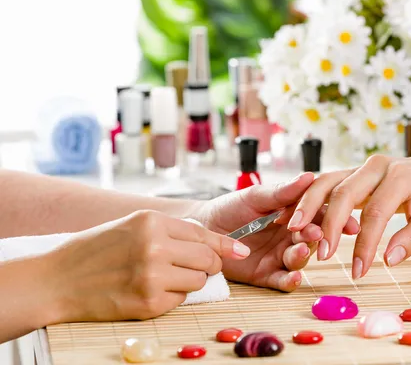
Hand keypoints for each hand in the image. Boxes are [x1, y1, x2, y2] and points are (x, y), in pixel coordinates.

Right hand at [45, 210, 248, 322]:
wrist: (56, 279)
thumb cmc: (96, 250)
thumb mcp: (133, 225)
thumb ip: (171, 231)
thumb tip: (211, 243)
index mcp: (152, 221)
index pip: (203, 234)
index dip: (225, 245)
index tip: (240, 250)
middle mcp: (155, 247)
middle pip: (208, 260)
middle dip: (206, 265)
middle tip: (191, 266)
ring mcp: (152, 277)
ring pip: (198, 281)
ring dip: (187, 281)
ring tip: (160, 276)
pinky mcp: (148, 303)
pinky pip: (179, 301)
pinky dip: (170, 298)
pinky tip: (146, 290)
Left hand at [196, 173, 359, 291]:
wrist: (203, 228)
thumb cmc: (229, 208)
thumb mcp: (256, 197)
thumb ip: (282, 192)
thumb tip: (309, 176)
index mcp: (293, 214)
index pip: (318, 215)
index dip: (334, 219)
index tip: (347, 222)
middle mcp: (291, 236)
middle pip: (312, 238)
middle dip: (317, 237)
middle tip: (316, 234)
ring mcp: (280, 256)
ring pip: (300, 258)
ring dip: (303, 255)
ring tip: (301, 250)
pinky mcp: (267, 275)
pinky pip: (283, 280)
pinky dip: (291, 280)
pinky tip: (295, 277)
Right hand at [288, 154, 410, 278]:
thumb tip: (387, 260)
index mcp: (400, 177)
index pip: (375, 212)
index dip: (364, 243)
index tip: (358, 271)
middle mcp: (376, 167)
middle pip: (343, 192)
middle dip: (329, 224)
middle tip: (322, 253)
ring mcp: (363, 167)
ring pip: (328, 181)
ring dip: (310, 204)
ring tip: (294, 227)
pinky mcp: (355, 173)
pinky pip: (329, 183)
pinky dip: (312, 198)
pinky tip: (299, 215)